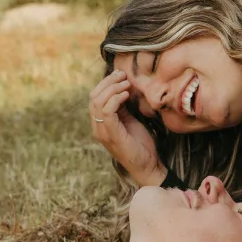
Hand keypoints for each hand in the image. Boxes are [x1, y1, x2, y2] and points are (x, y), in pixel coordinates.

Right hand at [89, 70, 165, 186]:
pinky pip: (107, 111)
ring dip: (113, 88)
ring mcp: (103, 132)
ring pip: (98, 102)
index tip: (122, 75)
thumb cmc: (140, 144)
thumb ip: (122, 107)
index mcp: (100, 123)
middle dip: (108, 82)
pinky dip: (116, 99)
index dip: (106, 83)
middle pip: (93, 97)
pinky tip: (127, 95)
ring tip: (127, 84)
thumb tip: (123, 88)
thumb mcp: (129, 120)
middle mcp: (98, 127)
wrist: (148, 166)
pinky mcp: (112, 135)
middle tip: (124, 75)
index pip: (94, 97)